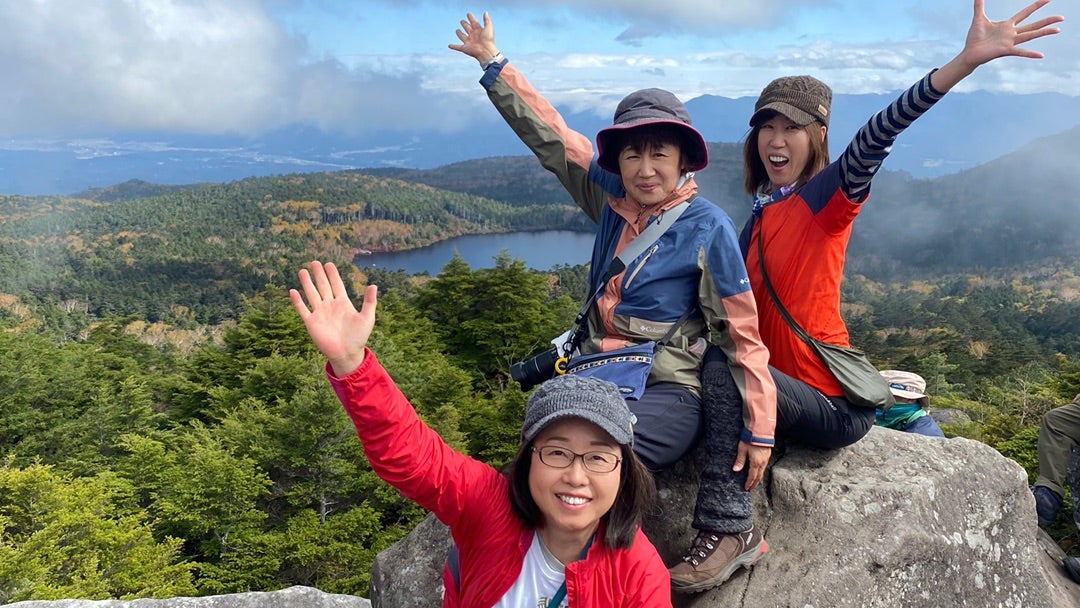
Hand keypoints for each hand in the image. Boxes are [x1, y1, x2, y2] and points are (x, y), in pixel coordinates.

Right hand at [289, 261, 376, 377]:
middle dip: (319, 274)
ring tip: (302, 271)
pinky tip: (293, 291)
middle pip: (323, 286)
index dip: (333, 274)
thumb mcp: (367, 318)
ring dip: (307, 283)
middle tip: (314, 262)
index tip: (329, 263)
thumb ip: (369, 302)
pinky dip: (297, 301)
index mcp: (343, 303)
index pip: (337, 285)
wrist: (347, 354)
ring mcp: (320, 313)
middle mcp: (330, 306)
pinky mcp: (312, 323)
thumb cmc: (359, 337)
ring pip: (312, 294)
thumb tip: (373, 285)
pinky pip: (303, 310)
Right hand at [449, 12, 498, 63]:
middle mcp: (473, 36)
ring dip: (459, 33)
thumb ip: (487, 20)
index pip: (474, 23)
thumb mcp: (489, 27)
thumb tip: (485, 12)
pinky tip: (449, 46)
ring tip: (457, 30)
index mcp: (479, 31)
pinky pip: (457, 47)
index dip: (471, 18)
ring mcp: (469, 42)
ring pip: (462, 36)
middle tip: (462, 21)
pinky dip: (453, 46)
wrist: (487, 51)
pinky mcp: (465, 48)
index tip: (468, 14)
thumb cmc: (489, 40)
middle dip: (464, 24)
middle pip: (467, 28)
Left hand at [733, 442, 772, 490]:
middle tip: (750, 488)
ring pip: (762, 472)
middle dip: (754, 483)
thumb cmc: (751, 439)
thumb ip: (740, 460)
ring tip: (754, 482)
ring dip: (758, 479)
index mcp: (756, 463)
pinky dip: (760, 472)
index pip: (752, 476)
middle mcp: (762, 463)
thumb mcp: (742, 449)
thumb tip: (735, 470)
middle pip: (758, 476)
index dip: (749, 483)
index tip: (746, 488)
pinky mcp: (767, 456)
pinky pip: (764, 467)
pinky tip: (758, 472)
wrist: (762, 431)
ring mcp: (766, 459)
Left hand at [935, 0, 1062, 89]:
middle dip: (1047, 20)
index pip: (1025, 13)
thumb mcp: (978, 18)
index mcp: (1007, 25)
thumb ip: (979, 5)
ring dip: (1044, 32)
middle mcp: (1012, 34)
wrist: (969, 53)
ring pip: (1030, 35)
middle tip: (1062, 17)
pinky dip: (1030, 54)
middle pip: (1033, 25)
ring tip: (1058, 30)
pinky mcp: (1005, 50)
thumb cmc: (975, 38)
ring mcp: (1010, 42)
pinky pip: (1020, 52)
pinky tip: (1041, 55)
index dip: (1036, 5)